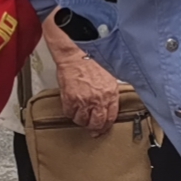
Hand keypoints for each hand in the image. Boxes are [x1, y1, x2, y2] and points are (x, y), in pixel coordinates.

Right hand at [45, 14, 118, 135]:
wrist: (75, 53)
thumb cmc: (91, 60)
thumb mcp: (109, 76)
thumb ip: (110, 92)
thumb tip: (110, 104)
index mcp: (110, 93)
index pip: (111, 117)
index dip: (106, 125)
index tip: (102, 127)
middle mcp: (99, 99)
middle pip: (97, 123)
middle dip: (94, 127)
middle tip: (91, 128)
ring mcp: (84, 101)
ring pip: (82, 121)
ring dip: (81, 119)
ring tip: (80, 114)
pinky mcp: (70, 99)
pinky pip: (70, 114)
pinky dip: (70, 112)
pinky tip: (71, 107)